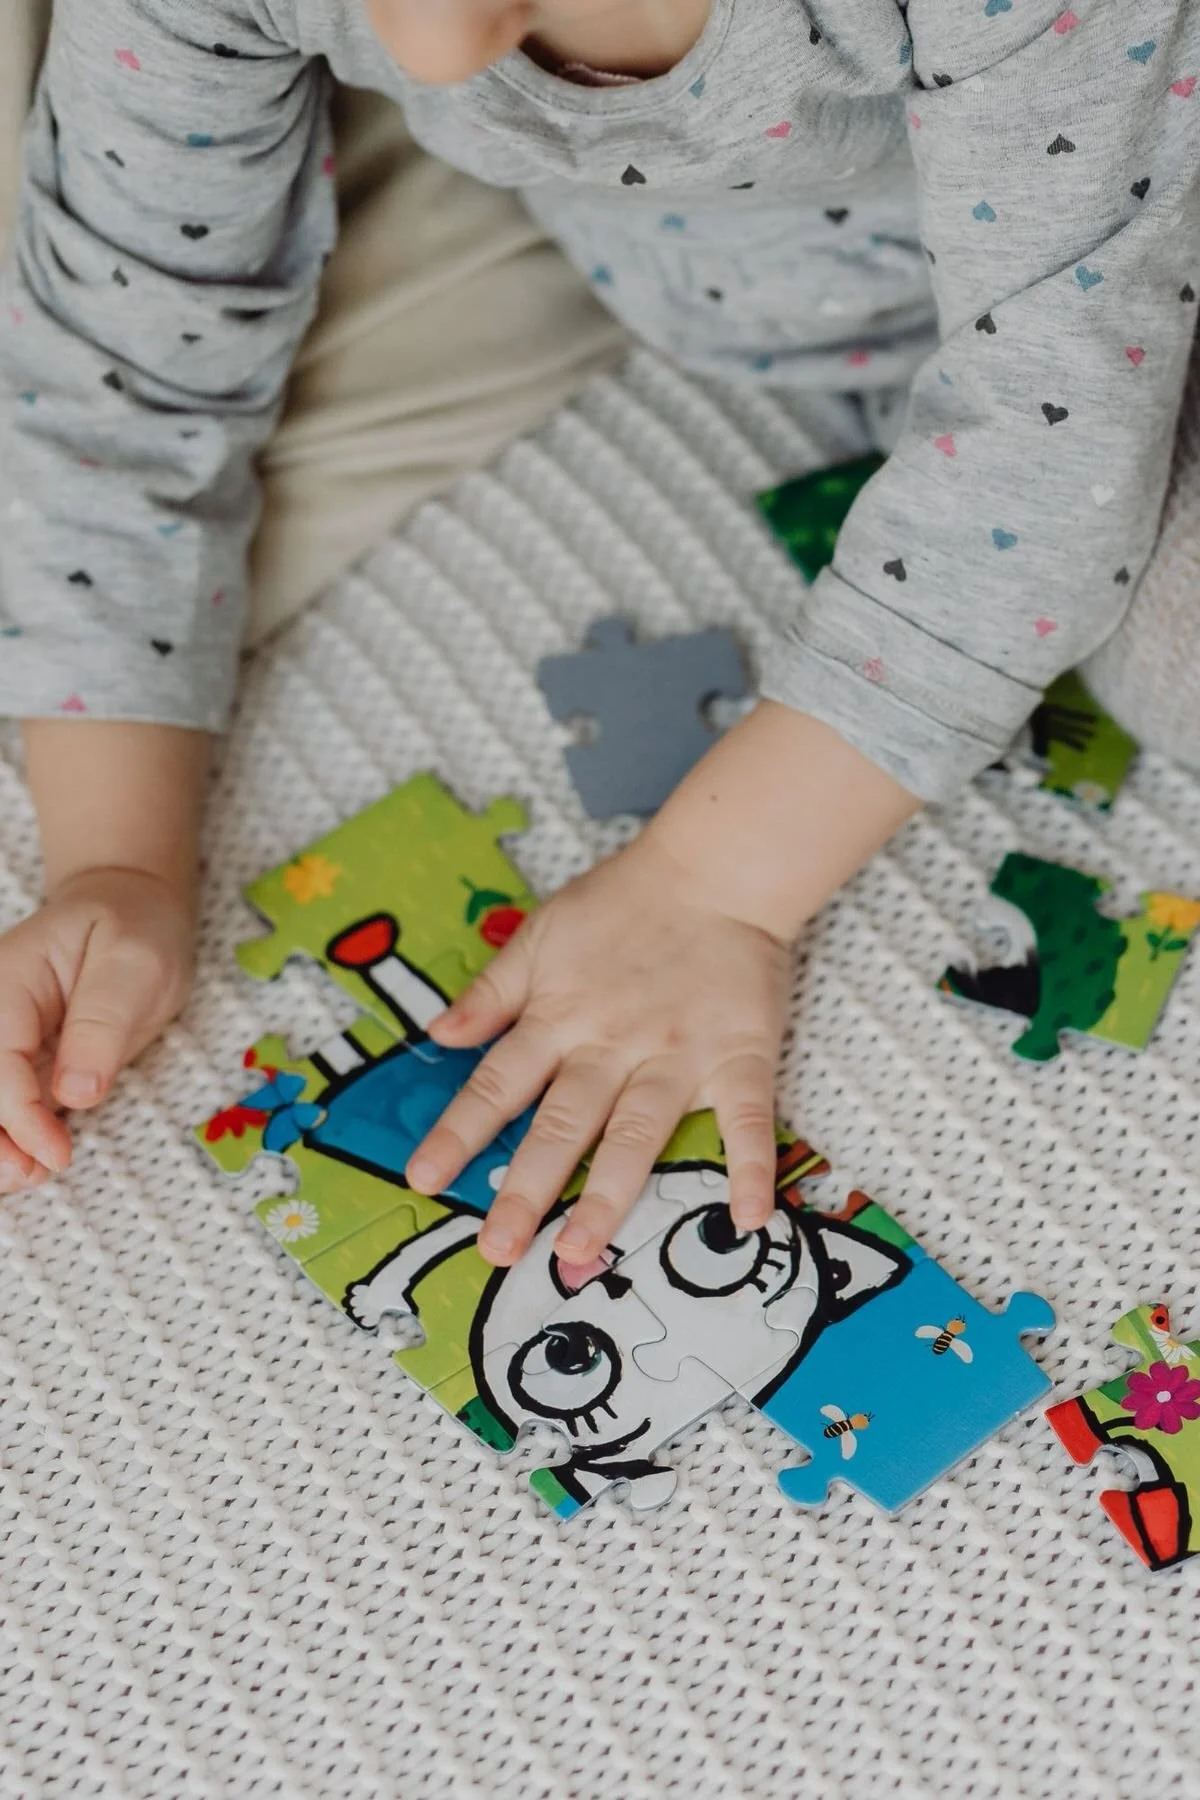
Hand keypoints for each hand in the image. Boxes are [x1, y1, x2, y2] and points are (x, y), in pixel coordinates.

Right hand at [0, 867, 195, 1192]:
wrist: (132, 910)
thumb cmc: (135, 928)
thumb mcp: (134, 963)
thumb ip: (103, 1023)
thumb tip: (76, 1092)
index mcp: (7, 983)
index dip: (20, 1116)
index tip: (56, 1155)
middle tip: (31, 1176)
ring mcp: (3, 1041)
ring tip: (29, 1178)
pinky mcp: (20, 1064)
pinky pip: (4, 1106)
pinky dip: (9, 1139)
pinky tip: (26, 1168)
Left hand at [405, 828, 791, 1267]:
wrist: (716, 868)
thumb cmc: (624, 901)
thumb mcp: (541, 934)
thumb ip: (492, 992)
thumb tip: (438, 1037)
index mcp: (559, 1017)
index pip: (498, 1084)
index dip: (458, 1132)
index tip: (424, 1179)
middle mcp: (612, 1045)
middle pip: (562, 1124)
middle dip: (526, 1189)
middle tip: (497, 1251)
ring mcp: (678, 1056)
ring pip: (637, 1133)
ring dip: (610, 1195)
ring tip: (581, 1251)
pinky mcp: (741, 1056)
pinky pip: (747, 1120)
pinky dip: (749, 1167)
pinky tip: (747, 1219)